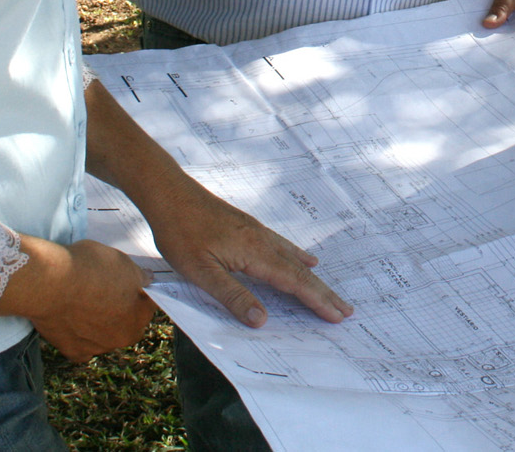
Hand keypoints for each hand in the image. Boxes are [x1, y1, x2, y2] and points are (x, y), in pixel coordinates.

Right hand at [0, 236, 157, 362]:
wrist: (50, 282)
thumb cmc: (89, 267)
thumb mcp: (121, 261)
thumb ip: (138, 275)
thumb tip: (146, 280)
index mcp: (140, 313)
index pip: (147, 303)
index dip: (137, 291)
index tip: (126, 283)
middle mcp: (123, 336)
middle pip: (128, 323)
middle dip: (121, 311)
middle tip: (104, 293)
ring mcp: (99, 347)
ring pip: (105, 337)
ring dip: (100, 325)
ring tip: (83, 304)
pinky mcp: (74, 352)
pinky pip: (82, 347)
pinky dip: (79, 337)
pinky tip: (72, 322)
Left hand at [147, 174, 352, 327]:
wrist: (169, 193)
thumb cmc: (180, 233)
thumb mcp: (200, 272)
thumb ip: (232, 295)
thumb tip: (261, 320)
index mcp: (254, 252)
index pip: (293, 282)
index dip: (315, 300)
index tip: (336, 315)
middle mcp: (262, 240)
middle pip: (300, 271)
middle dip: (322, 292)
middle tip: (345, 310)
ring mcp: (256, 231)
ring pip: (293, 259)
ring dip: (313, 279)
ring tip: (329, 292)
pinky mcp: (248, 227)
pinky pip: (282, 247)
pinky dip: (298, 258)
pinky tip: (304, 259)